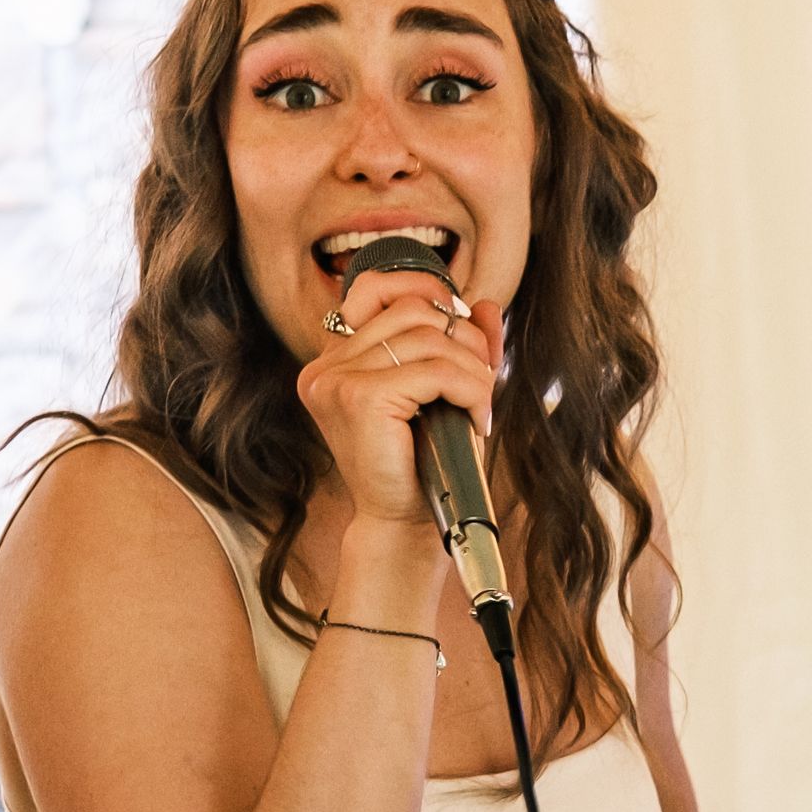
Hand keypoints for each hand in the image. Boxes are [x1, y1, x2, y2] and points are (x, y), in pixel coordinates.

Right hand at [290, 251, 507, 545]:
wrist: (406, 523)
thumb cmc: (423, 462)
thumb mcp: (444, 392)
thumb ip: (460, 346)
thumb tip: (485, 305)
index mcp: (335, 361)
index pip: (374, 287)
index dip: (424, 291)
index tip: (459, 324)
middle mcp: (326, 367)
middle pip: (411, 309)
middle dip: (463, 339)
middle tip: (481, 381)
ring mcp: (336, 381)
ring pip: (428, 338)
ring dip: (472, 369)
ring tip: (480, 405)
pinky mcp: (359, 398)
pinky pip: (436, 371)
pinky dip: (471, 390)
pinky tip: (477, 419)